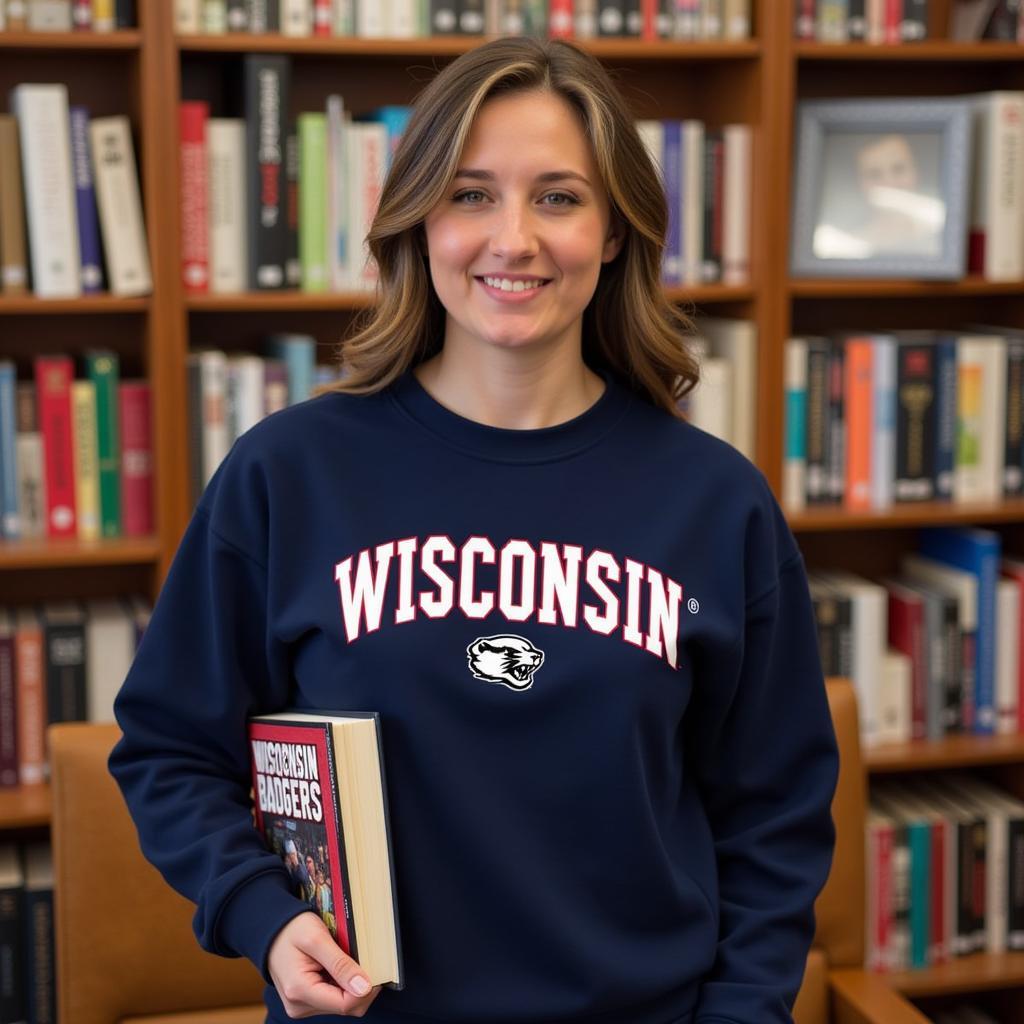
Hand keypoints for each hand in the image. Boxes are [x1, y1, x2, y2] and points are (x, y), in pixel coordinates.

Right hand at [267, 911, 382, 1017]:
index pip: (345, 1004)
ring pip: (342, 1005)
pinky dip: (343, 984)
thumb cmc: (292, 930)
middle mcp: (300, 1006)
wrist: (271, 930)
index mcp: (300, 992)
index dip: (366, 989)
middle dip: (362, 987)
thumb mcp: (317, 939)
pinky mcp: (307, 1002)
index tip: (377, 968)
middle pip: (346, 1008)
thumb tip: (364, 987)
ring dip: (352, 985)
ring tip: (348, 960)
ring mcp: (302, 1006)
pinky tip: (340, 967)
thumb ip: (340, 964)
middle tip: (366, 960)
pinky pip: (334, 999)